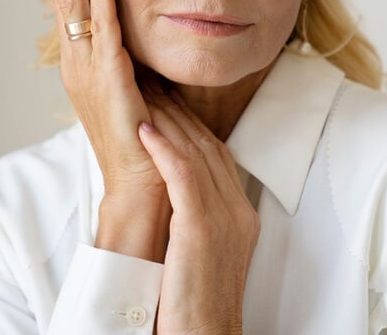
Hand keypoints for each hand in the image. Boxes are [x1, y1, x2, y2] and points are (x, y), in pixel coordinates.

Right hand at [50, 0, 170, 259]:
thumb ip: (133, 50)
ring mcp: (87, 70)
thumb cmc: (144, 133)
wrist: (143, 181)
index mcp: (83, 59)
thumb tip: (145, 19)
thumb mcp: (137, 80)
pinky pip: (100, 27)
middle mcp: (77, 60)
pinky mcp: (107, 80)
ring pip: (75, 1)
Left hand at [138, 89, 260, 334]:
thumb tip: (179, 193)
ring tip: (145, 95)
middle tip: (157, 85)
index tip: (171, 103)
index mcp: (240, 214)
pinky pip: (182, 177)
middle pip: (208, 146)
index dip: (192, 125)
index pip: (217, 155)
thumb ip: (202, 216)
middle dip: (180, 113)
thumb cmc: (196, 300)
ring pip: (195, 154)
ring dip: (168, 121)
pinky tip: (146, 129)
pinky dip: (164, 150)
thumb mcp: (208, 251)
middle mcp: (237, 210)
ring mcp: (223, 219)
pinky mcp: (201, 229)